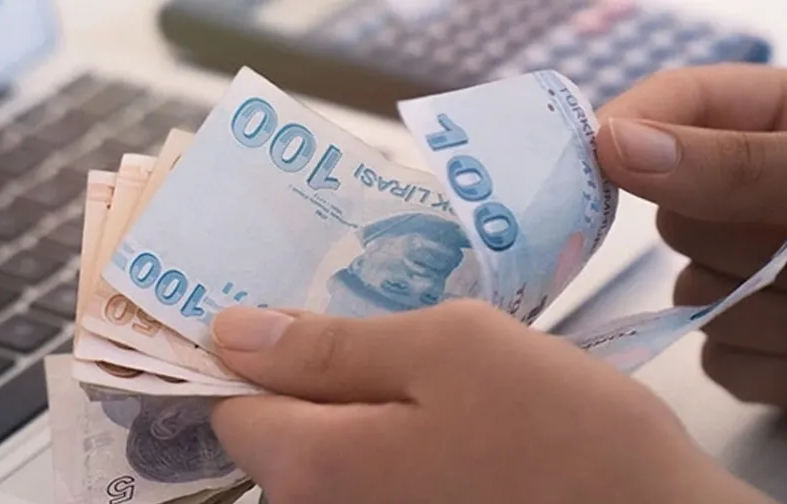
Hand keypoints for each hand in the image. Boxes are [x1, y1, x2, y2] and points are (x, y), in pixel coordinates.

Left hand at [208, 302, 769, 503]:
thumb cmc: (558, 424)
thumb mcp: (448, 347)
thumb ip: (330, 344)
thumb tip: (231, 334)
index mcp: (313, 468)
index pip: (229, 404)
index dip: (252, 353)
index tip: (294, 309)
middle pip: (275, 433)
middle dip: (313, 376)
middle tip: (381, 324)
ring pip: (327, 455)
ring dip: (358, 403)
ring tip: (422, 362)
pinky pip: (370, 478)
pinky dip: (389, 437)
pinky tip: (442, 409)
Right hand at [597, 64, 786, 407]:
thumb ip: (741, 161)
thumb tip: (612, 145)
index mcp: (781, 123)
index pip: (674, 104)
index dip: (628, 126)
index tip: (594, 159)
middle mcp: (755, 197)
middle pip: (673, 217)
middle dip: (743, 242)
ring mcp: (756, 274)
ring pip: (695, 300)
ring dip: (776, 312)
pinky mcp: (765, 344)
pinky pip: (721, 359)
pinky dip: (778, 368)